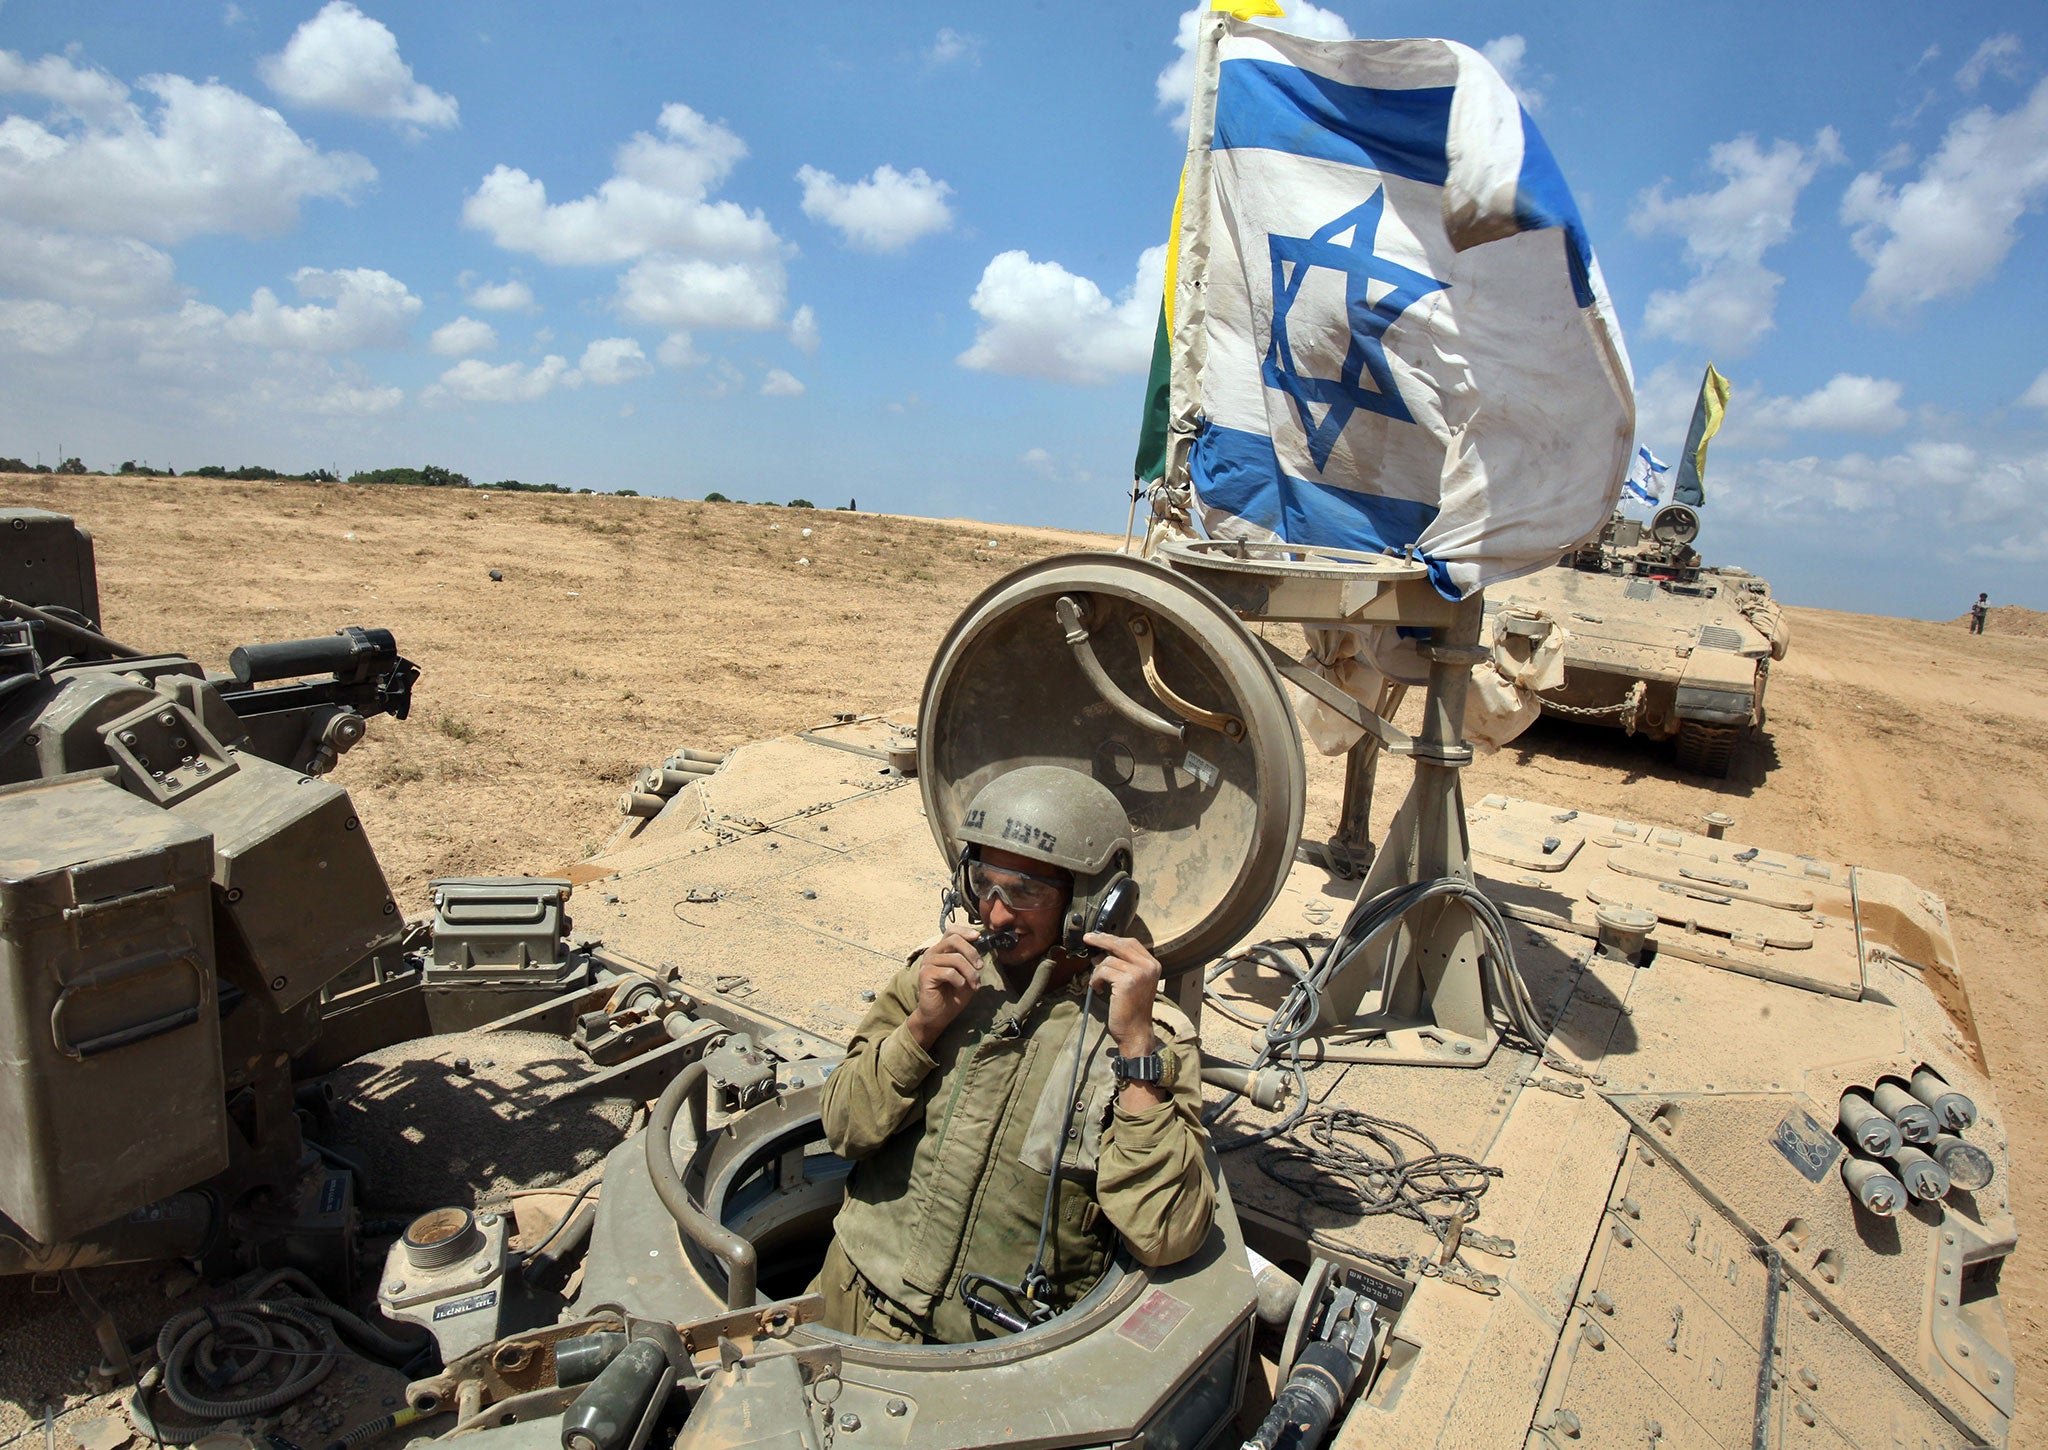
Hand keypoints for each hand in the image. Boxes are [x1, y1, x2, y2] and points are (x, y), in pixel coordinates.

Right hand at [906, 931, 982, 1049]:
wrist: (939, 1015)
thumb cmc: (953, 994)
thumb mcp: (967, 974)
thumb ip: (971, 959)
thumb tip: (982, 944)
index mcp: (942, 950)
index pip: (951, 931)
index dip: (965, 931)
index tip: (978, 937)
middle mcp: (932, 953)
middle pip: (955, 940)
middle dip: (972, 952)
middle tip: (980, 967)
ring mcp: (927, 962)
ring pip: (955, 959)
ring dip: (970, 973)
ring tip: (975, 984)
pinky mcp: (925, 974)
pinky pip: (949, 972)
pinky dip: (960, 981)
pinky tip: (961, 988)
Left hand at [1085, 933, 1161, 1058]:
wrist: (1135, 1031)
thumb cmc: (1131, 1009)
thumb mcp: (1131, 982)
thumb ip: (1122, 965)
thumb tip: (1100, 953)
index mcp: (1153, 965)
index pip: (1131, 943)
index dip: (1113, 938)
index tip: (1099, 936)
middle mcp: (1149, 967)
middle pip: (1120, 944)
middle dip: (1101, 940)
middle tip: (1087, 938)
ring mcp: (1139, 973)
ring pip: (1108, 960)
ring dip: (1097, 971)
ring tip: (1097, 982)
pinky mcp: (1127, 982)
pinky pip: (1103, 971)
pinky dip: (1095, 979)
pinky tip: (1097, 988)